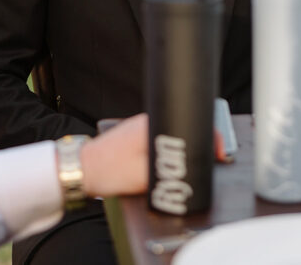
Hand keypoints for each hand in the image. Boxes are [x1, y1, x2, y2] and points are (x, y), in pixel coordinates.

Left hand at [80, 113, 230, 197]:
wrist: (81, 170)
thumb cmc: (107, 171)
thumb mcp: (144, 177)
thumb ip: (169, 174)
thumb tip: (193, 172)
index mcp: (153, 125)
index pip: (192, 124)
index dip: (212, 139)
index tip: (219, 154)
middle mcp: (149, 121)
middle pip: (185, 128)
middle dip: (199, 146)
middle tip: (206, 163)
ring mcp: (141, 127)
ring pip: (173, 135)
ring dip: (183, 150)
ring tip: (184, 167)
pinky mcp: (135, 136)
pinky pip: (161, 140)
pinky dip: (169, 152)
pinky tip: (166, 166)